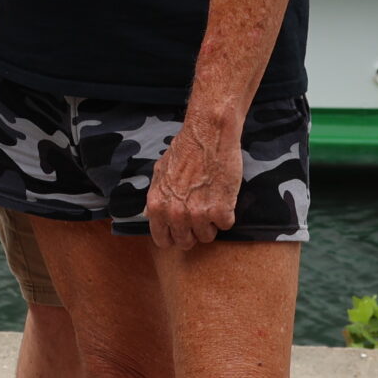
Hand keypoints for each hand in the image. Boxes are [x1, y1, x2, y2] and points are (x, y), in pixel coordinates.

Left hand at [145, 114, 242, 247]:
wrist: (208, 135)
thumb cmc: (185, 150)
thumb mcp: (159, 172)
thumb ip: (157, 197)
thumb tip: (150, 214)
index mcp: (157, 206)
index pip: (162, 240)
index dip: (173, 236)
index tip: (181, 231)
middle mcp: (175, 214)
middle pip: (186, 242)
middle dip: (192, 231)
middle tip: (199, 215)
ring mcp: (198, 214)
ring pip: (207, 236)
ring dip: (211, 223)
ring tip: (212, 201)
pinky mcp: (221, 211)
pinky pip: (226, 225)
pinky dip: (227, 214)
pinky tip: (223, 196)